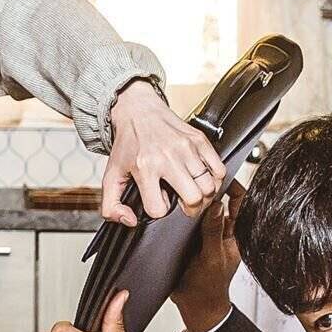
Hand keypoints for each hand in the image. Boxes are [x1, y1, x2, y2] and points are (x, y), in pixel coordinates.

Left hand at [99, 82, 222, 224]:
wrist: (138, 111)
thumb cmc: (128, 144)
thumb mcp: (111, 175)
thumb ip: (111, 205)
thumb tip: (130, 221)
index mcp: (145, 167)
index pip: (159, 208)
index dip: (159, 211)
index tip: (157, 201)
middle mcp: (168, 157)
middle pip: (194, 199)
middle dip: (190, 209)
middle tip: (183, 205)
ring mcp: (187, 148)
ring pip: (209, 187)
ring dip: (204, 196)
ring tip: (193, 192)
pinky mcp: (199, 140)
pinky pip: (220, 169)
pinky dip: (215, 180)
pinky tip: (202, 179)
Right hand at [171, 188, 243, 331]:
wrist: (194, 305)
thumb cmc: (209, 288)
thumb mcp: (212, 257)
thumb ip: (214, 232)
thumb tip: (217, 205)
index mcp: (235, 234)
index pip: (240, 201)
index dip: (233, 186)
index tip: (219, 175)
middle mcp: (222, 230)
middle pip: (221, 200)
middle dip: (211, 189)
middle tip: (199, 178)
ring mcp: (207, 234)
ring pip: (205, 209)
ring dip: (197, 201)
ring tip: (187, 189)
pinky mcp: (192, 238)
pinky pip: (190, 220)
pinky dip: (185, 213)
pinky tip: (177, 207)